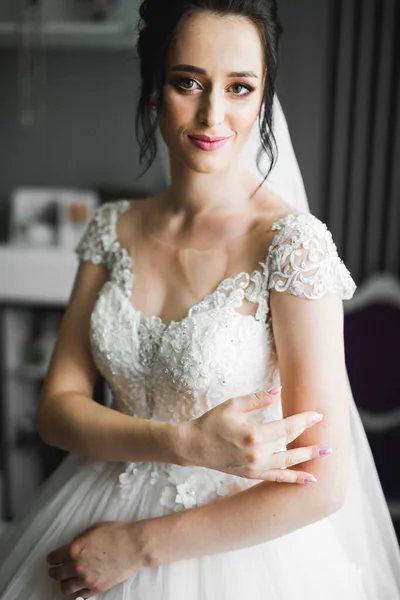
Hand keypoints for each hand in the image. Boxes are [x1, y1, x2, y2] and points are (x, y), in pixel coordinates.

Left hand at [47, 521, 143, 598]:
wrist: (134, 546)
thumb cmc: (117, 533)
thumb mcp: (94, 528)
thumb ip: (80, 538)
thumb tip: (73, 545)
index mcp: (74, 549)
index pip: (53, 558)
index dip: (52, 558)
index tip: (53, 559)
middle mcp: (77, 566)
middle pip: (56, 574)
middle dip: (54, 571)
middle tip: (56, 569)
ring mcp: (87, 579)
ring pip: (65, 588)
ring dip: (64, 582)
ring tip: (67, 579)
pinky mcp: (97, 588)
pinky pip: (80, 595)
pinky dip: (78, 591)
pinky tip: (80, 586)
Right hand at [178, 387, 329, 483]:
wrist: (193, 447)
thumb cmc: (212, 422)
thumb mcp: (233, 405)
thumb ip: (257, 398)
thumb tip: (279, 390)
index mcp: (253, 433)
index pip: (286, 426)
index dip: (304, 420)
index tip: (318, 415)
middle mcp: (257, 453)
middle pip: (291, 444)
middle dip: (311, 440)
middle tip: (329, 437)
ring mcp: (255, 467)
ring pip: (288, 463)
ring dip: (308, 459)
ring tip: (326, 455)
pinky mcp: (252, 474)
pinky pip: (278, 478)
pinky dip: (295, 479)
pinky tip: (310, 479)